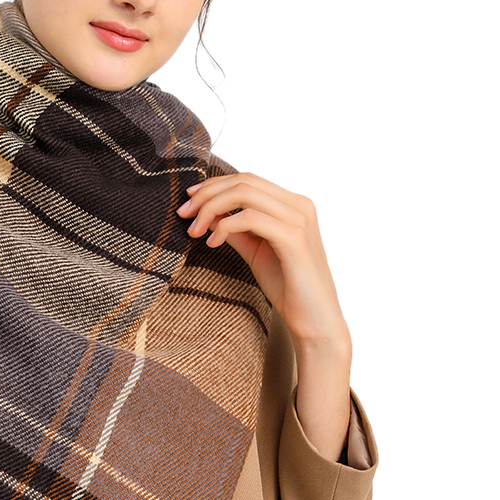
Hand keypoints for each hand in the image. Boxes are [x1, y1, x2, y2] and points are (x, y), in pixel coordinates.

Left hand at [178, 172, 349, 352]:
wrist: (315, 320)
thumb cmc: (288, 287)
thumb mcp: (255, 251)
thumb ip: (235, 230)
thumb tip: (207, 214)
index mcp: (293, 204)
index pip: (248, 180)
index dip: (214, 186)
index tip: (189, 202)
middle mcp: (299, 205)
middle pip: (244, 182)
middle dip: (207, 194)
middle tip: (183, 214)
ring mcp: (299, 219)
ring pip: (244, 194)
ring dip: (211, 208)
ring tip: (194, 230)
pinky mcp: (294, 238)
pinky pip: (250, 218)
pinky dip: (225, 227)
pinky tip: (212, 244)